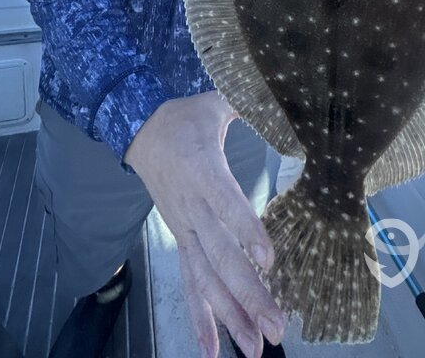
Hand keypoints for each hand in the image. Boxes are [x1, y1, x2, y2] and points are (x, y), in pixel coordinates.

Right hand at [125, 92, 283, 357]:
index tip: (270, 260)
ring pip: (205, 279)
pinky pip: (189, 283)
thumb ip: (247, 101)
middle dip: (248, 294)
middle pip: (219, 257)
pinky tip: (211, 351)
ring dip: (230, 316)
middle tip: (276, 325)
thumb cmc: (184, 118)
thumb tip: (285, 91)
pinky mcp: (181, 240)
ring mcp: (184, 229)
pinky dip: (200, 318)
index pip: (226, 206)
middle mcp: (192, 209)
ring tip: (255, 348)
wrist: (139, 132)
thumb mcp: (214, 102)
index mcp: (203, 172)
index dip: (247, 233)